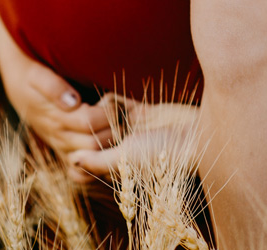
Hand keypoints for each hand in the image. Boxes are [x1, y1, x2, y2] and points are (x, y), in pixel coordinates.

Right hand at [0, 11, 114, 180]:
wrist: (19, 86)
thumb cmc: (32, 75)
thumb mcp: (37, 74)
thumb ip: (53, 86)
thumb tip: (72, 102)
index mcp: (55, 116)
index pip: (89, 123)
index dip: (108, 113)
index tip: (116, 100)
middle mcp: (58, 135)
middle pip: (93, 145)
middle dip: (112, 131)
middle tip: (123, 114)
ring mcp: (61, 145)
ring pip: (90, 158)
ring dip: (109, 145)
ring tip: (119, 125)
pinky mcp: (63, 150)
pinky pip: (79, 170)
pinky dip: (95, 164)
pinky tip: (108, 148)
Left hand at [70, 102, 200, 182]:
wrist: (195, 136)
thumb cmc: (160, 154)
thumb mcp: (124, 160)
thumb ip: (96, 161)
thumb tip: (71, 161)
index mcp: (113, 165)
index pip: (83, 157)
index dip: (75, 149)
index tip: (78, 145)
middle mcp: (118, 147)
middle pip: (88, 135)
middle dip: (89, 130)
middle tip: (105, 131)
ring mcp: (128, 129)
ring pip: (99, 117)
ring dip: (100, 114)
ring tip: (112, 118)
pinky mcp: (140, 112)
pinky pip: (115, 103)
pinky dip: (111, 102)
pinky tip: (118, 105)